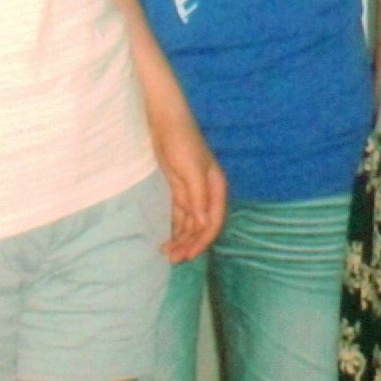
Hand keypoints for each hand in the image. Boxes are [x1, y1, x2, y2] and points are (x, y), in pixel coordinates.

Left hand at [149, 102, 227, 259]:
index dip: (202, 241)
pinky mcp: (178, 190)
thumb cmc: (181, 140)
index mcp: (216, 187)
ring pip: (190, 224)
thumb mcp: (191, 169)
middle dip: (190, 244)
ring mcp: (192, 192)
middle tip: (173, 259)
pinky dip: (175, 228)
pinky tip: (167, 239)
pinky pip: (179, 216)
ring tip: (167, 254)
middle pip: (201, 226)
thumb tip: (203, 224)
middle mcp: (206, 193)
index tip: (188, 255)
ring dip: (181, 239)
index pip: (213, 221)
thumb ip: (198, 197)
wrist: (164, 120)